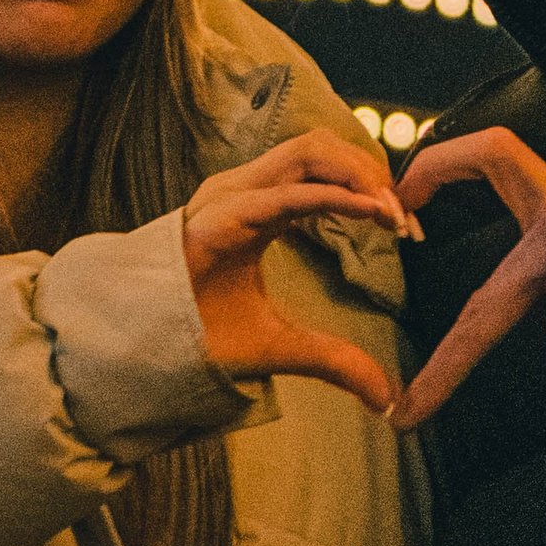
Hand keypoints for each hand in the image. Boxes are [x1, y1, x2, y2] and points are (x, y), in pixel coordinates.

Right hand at [184, 133, 411, 412]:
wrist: (139, 354)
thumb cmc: (196, 335)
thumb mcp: (282, 346)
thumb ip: (335, 361)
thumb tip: (385, 400)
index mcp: (259, 207)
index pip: (325, 170)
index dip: (370, 186)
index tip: (407, 227)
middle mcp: (245, 191)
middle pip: (321, 145)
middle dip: (370, 167)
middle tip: (404, 213)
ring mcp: (229, 199)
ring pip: (307, 151)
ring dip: (358, 173)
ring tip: (390, 209)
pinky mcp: (220, 219)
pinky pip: (285, 194)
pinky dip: (333, 196)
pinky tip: (370, 211)